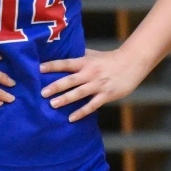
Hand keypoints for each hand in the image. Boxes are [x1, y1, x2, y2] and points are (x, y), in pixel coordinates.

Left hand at [39, 42, 155, 121]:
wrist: (132, 62)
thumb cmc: (110, 58)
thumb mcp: (93, 54)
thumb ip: (79, 56)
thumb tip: (62, 52)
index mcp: (85, 62)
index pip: (66, 63)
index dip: (52, 66)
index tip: (38, 69)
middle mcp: (90, 73)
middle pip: (70, 80)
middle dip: (55, 86)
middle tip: (42, 93)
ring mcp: (98, 85)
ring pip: (79, 93)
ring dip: (65, 99)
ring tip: (53, 104)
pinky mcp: (107, 95)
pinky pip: (92, 105)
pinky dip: (82, 112)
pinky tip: (71, 118)